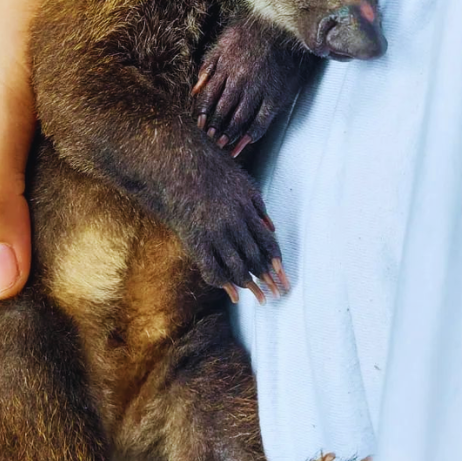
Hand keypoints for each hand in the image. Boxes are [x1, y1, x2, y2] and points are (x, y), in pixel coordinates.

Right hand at [176, 153, 288, 303]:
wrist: (177, 164)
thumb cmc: (209, 169)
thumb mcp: (241, 182)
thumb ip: (258, 206)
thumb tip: (271, 228)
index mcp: (246, 209)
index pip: (267, 242)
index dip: (276, 262)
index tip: (283, 277)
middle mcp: (233, 223)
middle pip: (255, 258)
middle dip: (268, 278)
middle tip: (276, 294)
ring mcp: (214, 233)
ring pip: (236, 266)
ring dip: (249, 284)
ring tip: (258, 297)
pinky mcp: (195, 239)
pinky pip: (211, 267)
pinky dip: (222, 282)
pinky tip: (230, 291)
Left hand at [193, 18, 310, 156]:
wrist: (284, 25)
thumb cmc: (251, 32)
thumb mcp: (223, 42)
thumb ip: (208, 66)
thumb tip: (194, 90)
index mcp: (225, 69)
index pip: (208, 98)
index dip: (202, 114)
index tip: (198, 126)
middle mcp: (240, 81)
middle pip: (222, 111)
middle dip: (213, 128)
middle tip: (208, 142)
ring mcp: (259, 90)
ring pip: (239, 118)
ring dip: (229, 134)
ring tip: (222, 147)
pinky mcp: (276, 96)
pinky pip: (263, 120)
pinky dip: (252, 134)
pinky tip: (245, 143)